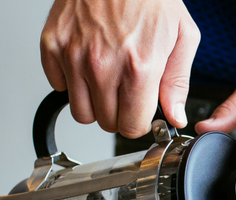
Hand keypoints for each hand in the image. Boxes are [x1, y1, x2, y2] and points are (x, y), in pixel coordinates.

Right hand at [40, 0, 198, 137]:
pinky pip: (58, 86)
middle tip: (125, 93)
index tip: (140, 112)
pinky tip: (87, 64)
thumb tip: (175, 116)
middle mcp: (103, 65)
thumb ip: (178, 83)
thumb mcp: (182, 37)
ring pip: (80, 112)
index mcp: (139, 66)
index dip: (139, 122)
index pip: (132, 126)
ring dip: (95, 103)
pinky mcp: (52, 45)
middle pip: (106, 123)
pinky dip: (71, 82)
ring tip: (107, 80)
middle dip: (119, 114)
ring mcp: (74, 56)